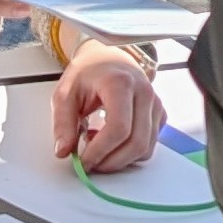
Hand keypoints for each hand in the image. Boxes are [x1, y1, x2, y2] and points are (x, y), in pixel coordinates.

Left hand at [53, 40, 162, 175]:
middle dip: (112, 161)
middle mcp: (144, 93)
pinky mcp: (159, 115)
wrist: (108, 58)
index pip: (118, 128)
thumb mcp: (65, 93)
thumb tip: (63, 151)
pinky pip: (149, 145)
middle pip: (136, 142)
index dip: (101, 151)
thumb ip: (63, 123)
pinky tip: (112, 141)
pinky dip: (131, 153)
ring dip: (120, 159)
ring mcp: (155, 104)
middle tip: (90, 164)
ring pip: (145, 148)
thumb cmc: (88, 73)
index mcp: (120, 83)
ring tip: (98, 145)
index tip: (83, 162)